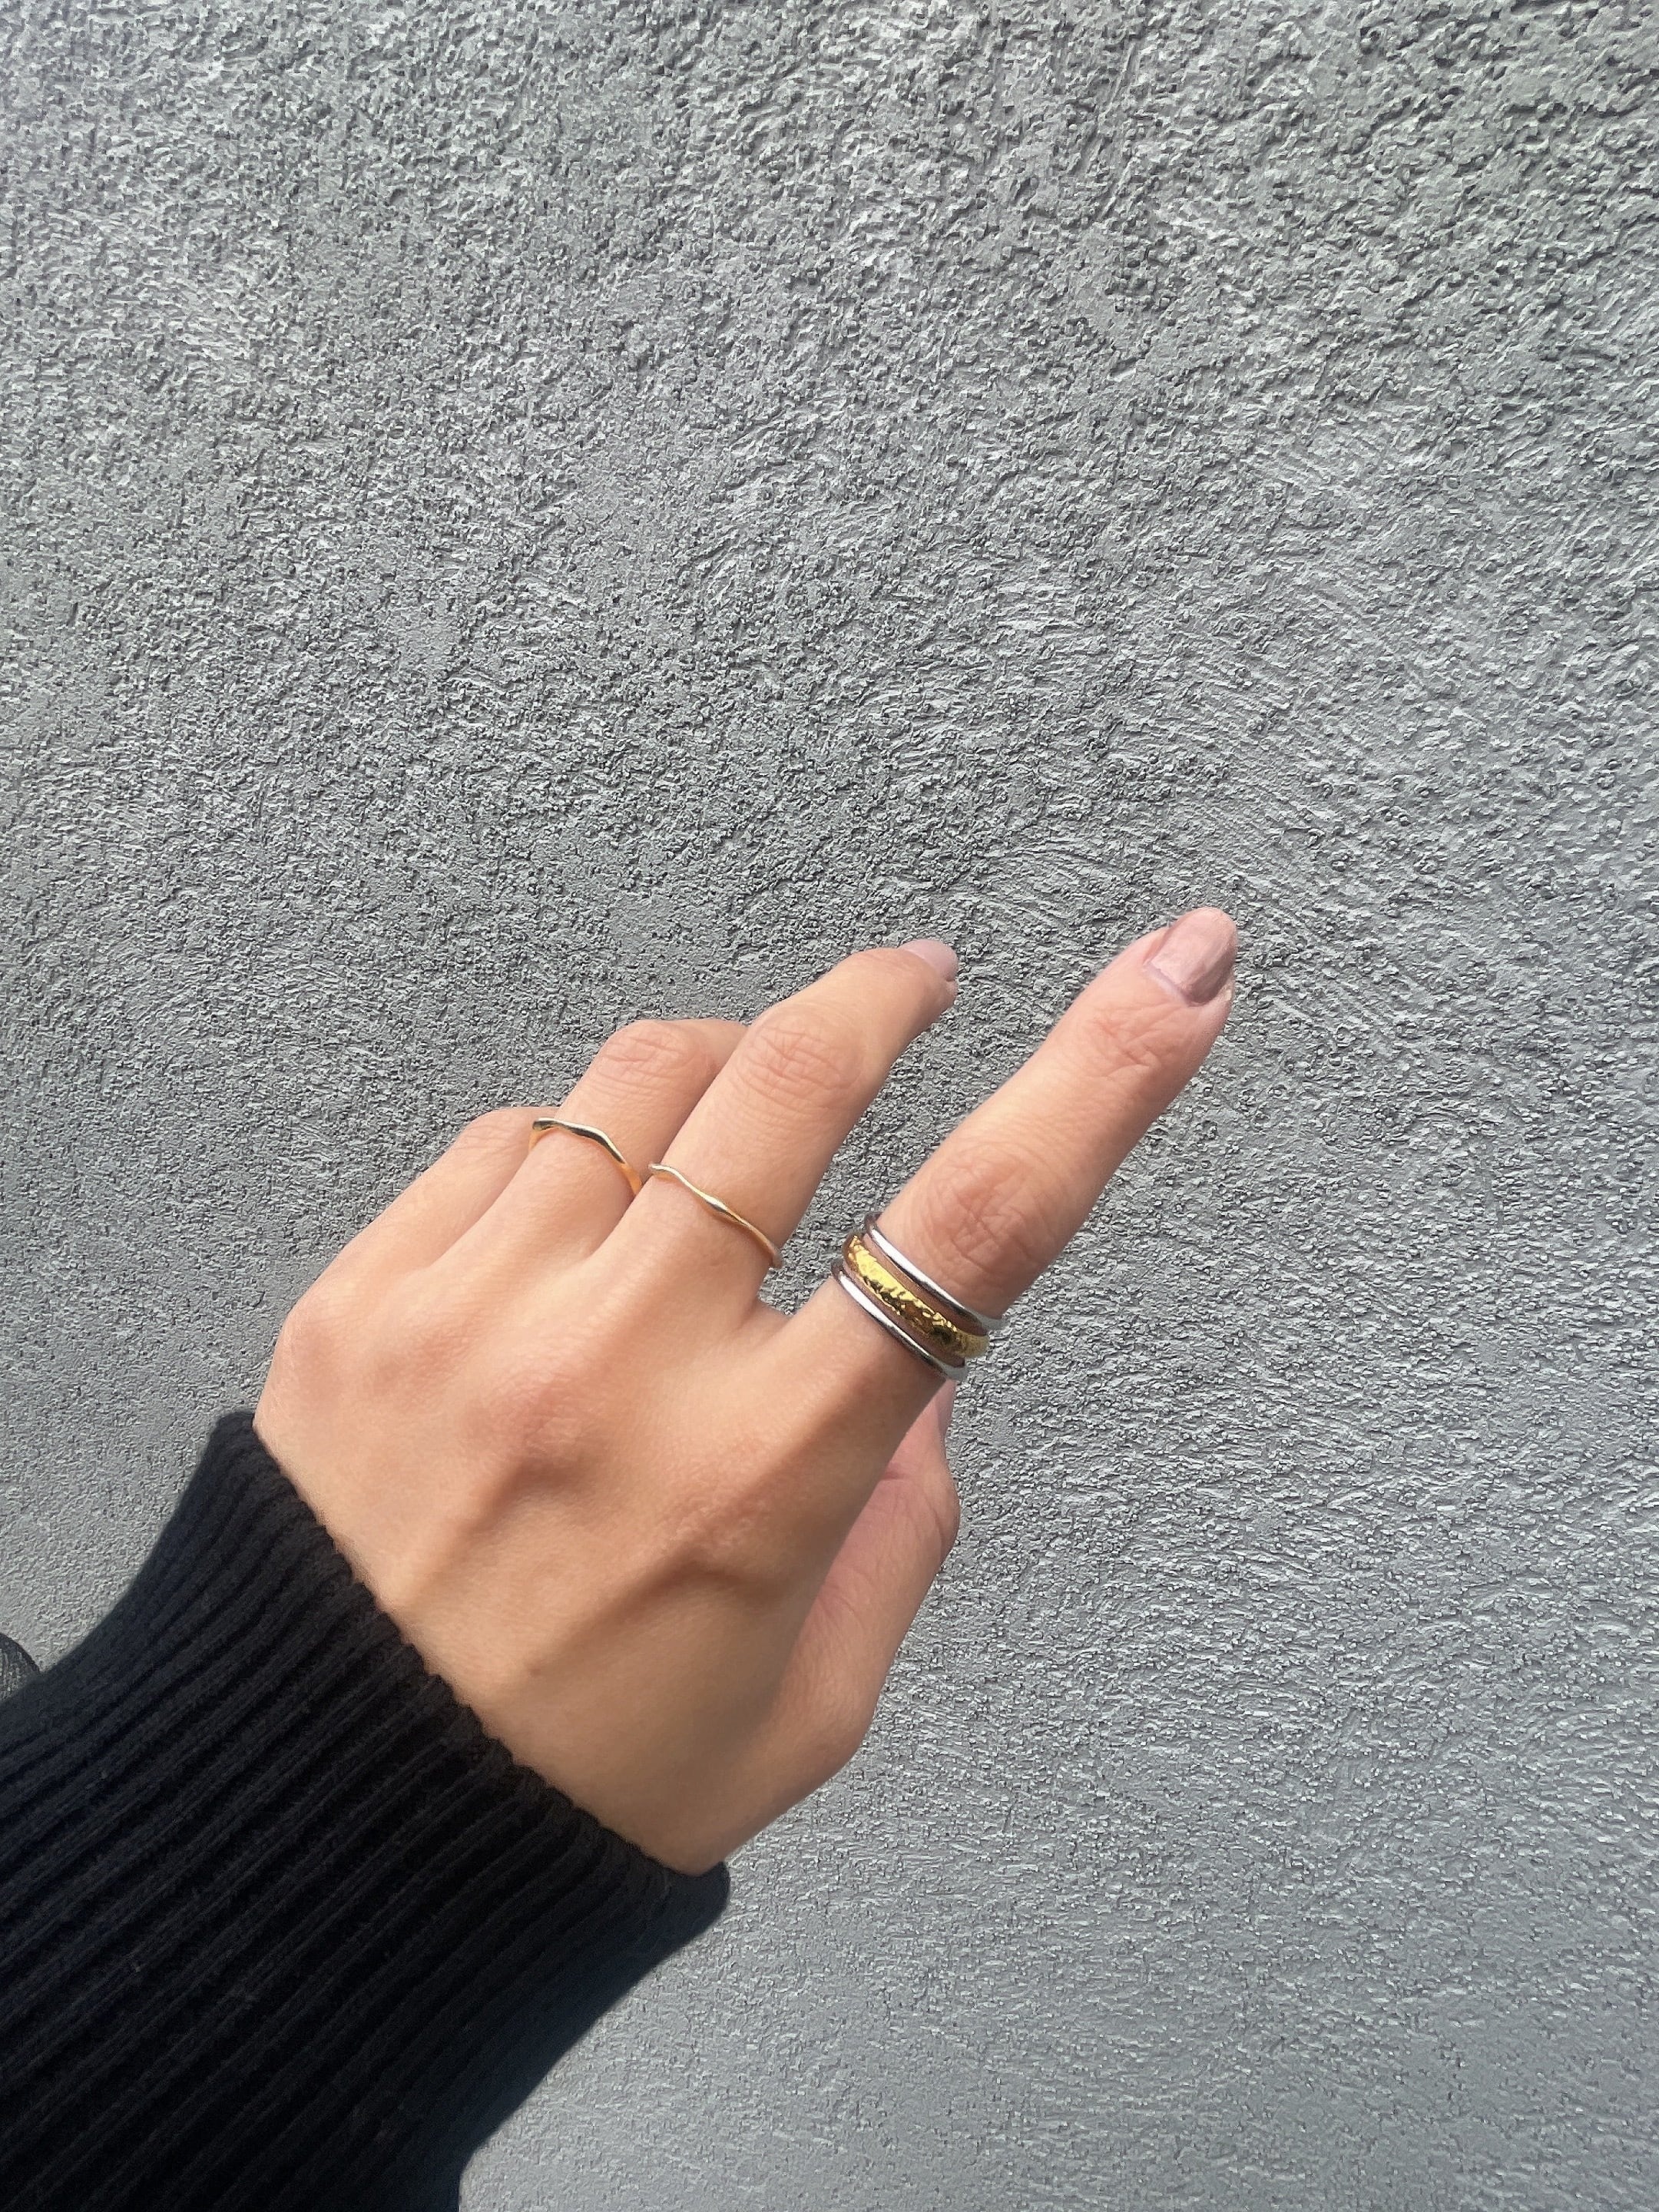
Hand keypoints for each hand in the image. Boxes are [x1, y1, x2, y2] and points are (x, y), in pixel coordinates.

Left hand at [254, 909, 1235, 1873]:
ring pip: (638, 1082)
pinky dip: (574, 1143)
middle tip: (916, 979)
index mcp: (766, 1474)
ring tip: (736, 1109)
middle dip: (879, 999)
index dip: (1102, 1076)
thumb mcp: (810, 1705)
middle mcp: (625, 1364)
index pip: (975, 1229)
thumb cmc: (587, 1779)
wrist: (312, 1816)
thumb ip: (901, 1527)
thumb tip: (928, 1368)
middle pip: (787, 1085)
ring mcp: (478, 1312)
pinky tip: (584, 1208)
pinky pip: (505, 1137)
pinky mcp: (363, 1294)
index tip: (1184, 970)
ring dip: (723, 1064)